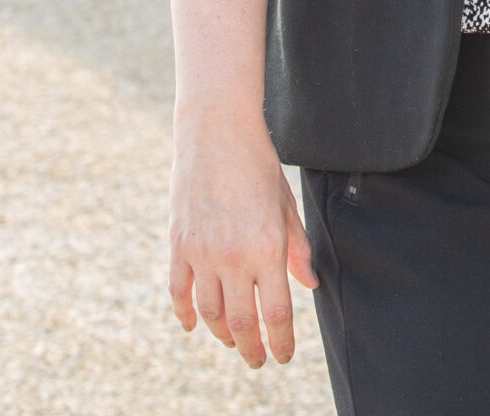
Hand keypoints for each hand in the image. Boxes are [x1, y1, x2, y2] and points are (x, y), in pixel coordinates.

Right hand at [168, 110, 317, 366]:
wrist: (217, 130)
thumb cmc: (258, 164)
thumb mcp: (286, 204)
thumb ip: (297, 248)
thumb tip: (309, 284)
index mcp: (267, 247)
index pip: (277, 315)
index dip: (281, 343)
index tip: (283, 357)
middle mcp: (234, 257)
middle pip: (241, 325)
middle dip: (252, 349)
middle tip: (257, 359)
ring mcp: (203, 253)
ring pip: (210, 314)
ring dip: (222, 335)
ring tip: (233, 341)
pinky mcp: (180, 244)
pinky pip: (179, 292)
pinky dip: (186, 315)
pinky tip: (194, 325)